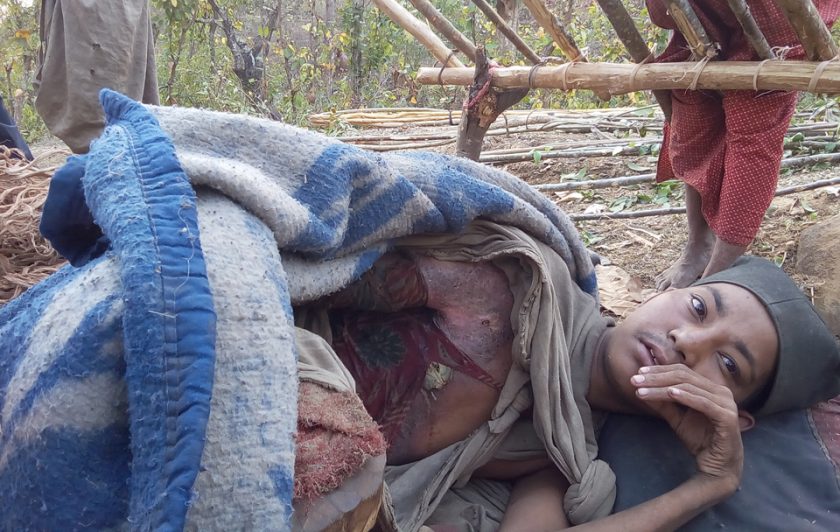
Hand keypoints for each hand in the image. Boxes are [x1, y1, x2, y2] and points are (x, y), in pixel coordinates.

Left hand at [630, 364, 742, 491]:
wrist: (717, 467)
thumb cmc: (700, 440)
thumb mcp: (676, 419)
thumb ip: (663, 404)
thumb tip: (641, 388)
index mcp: (710, 388)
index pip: (681, 371)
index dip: (659, 370)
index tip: (638, 372)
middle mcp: (720, 391)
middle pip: (683, 376)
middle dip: (656, 377)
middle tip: (635, 380)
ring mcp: (725, 403)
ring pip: (689, 388)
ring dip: (662, 387)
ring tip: (642, 390)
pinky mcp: (727, 417)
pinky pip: (703, 403)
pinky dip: (686, 397)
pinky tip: (669, 393)